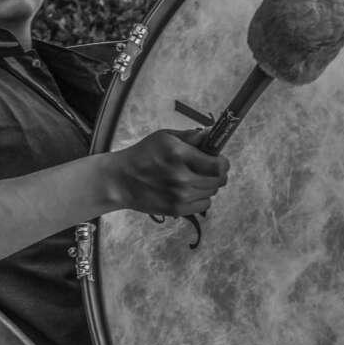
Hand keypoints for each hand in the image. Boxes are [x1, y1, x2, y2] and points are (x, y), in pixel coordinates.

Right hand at [108, 128, 229, 217]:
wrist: (121, 181)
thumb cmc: (143, 155)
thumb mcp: (165, 137)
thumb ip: (190, 136)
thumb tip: (211, 134)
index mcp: (179, 154)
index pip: (218, 165)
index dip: (223, 162)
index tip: (219, 159)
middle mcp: (182, 177)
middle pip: (218, 180)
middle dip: (218, 173)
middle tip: (209, 168)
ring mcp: (180, 195)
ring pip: (212, 192)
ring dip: (208, 184)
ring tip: (194, 178)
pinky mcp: (177, 209)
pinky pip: (204, 205)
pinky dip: (201, 198)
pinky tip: (189, 190)